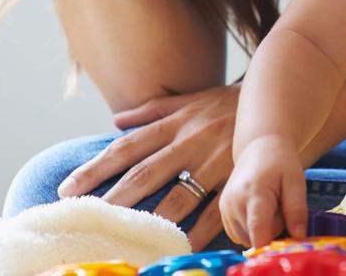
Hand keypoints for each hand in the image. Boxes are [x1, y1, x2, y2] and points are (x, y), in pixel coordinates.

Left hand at [57, 85, 237, 249]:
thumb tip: (115, 120)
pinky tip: (183, 246)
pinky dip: (200, 231)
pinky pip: (216, 209)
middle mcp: (191, 141)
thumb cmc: (228, 104)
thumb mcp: (191, 100)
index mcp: (176, 123)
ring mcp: (216, 161)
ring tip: (129, 238)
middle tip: (89, 218)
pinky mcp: (239, 177)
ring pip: (179, 196)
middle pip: (147, 173)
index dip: (96, 167)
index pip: (128, 147)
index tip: (68, 188)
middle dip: (116, 197)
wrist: (277, 99)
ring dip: (153, 219)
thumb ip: (153, 110)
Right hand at [220, 135, 306, 247]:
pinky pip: (239, 234)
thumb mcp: (296, 181)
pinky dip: (252, 229)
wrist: (259, 147)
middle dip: (272, 230)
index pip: (258, 232)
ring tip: (270, 207)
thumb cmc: (280, 162)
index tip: (286, 238)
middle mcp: (234, 202)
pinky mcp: (223, 212)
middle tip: (280, 208)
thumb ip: (297, 209)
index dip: (273, 243)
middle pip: (255, 237)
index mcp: (254, 192)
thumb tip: (298, 236)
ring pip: (246, 239)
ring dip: (262, 230)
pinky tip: (259, 211)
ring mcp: (226, 208)